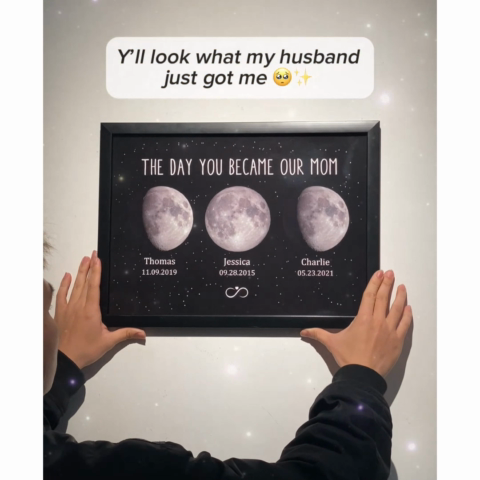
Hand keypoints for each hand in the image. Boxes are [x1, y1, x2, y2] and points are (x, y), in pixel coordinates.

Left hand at [55, 251, 145, 368]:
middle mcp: (79, 306)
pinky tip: (66, 276)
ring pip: (74, 287)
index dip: (96, 272)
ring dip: (79, 273)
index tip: (98, 259)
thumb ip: (126, 334)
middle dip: (88, 267)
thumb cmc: (87, 350)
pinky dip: (63, 285)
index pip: (94, 286)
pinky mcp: (61, 313)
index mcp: (91, 310)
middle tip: (92, 254)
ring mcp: (68, 309)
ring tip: (83, 260)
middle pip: (84, 282)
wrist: (65, 360)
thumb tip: (143, 333)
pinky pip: (62, 295)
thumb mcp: (108, 342)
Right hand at [300, 270, 412, 376]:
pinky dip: (407, 315)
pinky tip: (408, 308)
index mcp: (363, 319)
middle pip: (383, 298)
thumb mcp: (331, 343)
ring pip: (397, 309)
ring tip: (402, 287)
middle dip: (387, 284)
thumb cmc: (348, 357)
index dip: (375, 283)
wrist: (363, 375)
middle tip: (391, 273)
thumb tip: (303, 332)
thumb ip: (318, 334)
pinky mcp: (397, 341)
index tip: (380, 273)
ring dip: (400, 296)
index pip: (370, 296)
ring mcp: (390, 330)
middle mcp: (378, 321)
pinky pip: (405, 324)